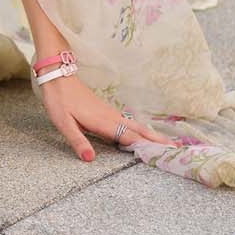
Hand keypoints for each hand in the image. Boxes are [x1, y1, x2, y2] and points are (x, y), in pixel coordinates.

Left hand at [35, 71, 158, 162]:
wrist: (58, 76)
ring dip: (152, 135)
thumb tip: (90, 159)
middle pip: (138, 130)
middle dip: (156, 140)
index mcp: (102, 122)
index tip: (162, 155)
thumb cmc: (60, 101)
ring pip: (136, 125)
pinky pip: (129, 122)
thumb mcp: (63, 123)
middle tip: (175, 149)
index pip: (128, 137)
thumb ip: (77, 141)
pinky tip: (144, 134)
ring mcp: (111, 113)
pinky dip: (141, 129)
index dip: (144, 147)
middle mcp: (111, 117)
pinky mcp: (107, 111)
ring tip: (167, 144)